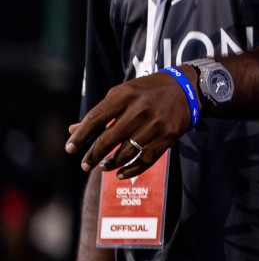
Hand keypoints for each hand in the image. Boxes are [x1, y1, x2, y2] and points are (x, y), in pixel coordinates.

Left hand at [66, 72, 192, 177]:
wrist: (186, 88)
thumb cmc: (148, 91)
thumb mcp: (123, 94)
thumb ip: (101, 112)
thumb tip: (73, 130)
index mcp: (124, 95)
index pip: (95, 119)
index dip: (80, 136)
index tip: (70, 149)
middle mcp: (139, 109)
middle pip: (109, 139)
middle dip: (93, 155)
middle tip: (85, 165)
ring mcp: (155, 123)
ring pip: (126, 151)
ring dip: (111, 163)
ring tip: (104, 167)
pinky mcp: (168, 135)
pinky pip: (146, 159)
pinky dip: (132, 169)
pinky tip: (121, 173)